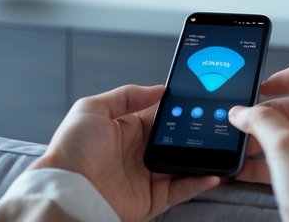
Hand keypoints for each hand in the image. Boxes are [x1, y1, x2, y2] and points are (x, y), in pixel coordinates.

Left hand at [30, 84, 220, 221]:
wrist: (66, 189)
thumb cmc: (72, 149)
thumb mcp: (92, 108)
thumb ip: (127, 96)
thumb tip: (159, 89)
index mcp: (126, 129)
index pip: (160, 115)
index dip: (178, 108)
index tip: (199, 99)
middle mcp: (138, 152)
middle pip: (175, 140)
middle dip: (195, 132)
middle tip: (217, 122)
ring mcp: (147, 176)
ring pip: (184, 164)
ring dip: (203, 157)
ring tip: (222, 147)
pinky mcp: (152, 199)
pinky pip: (182, 190)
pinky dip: (200, 182)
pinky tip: (215, 172)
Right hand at [229, 66, 288, 221]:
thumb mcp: (285, 148)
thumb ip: (260, 122)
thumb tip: (244, 111)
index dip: (286, 77)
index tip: (263, 87)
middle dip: (271, 116)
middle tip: (246, 125)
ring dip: (272, 143)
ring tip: (245, 151)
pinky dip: (282, 165)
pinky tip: (256, 174)